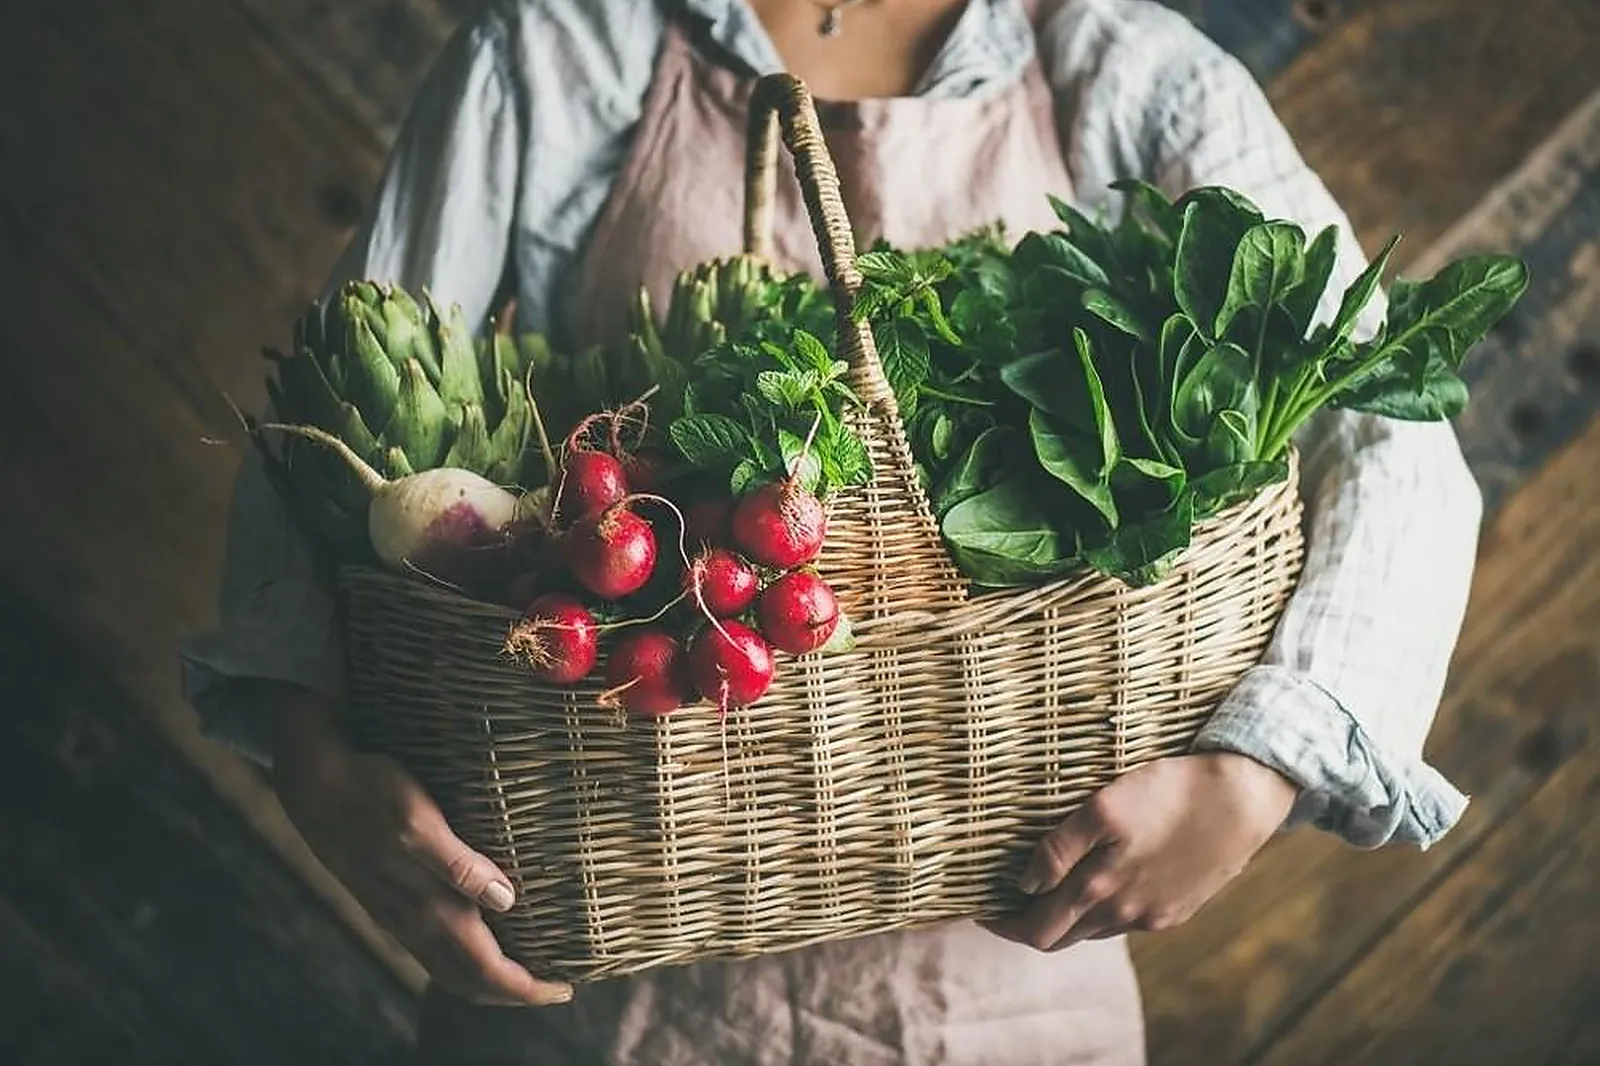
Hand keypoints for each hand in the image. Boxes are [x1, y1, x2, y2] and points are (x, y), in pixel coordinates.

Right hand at [257, 682, 571, 1006]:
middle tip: (555, 987)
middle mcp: (411, 921)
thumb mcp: (418, 821)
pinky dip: (464, 959)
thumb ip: (459, 865)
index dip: (525, 987)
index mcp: (425, 907)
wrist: (313, 784)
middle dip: (513, 993)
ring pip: (447, 969)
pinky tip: (479, 937)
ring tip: (526, 969)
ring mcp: (396, 914)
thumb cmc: (369, 792)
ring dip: (487, 979)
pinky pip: (432, 950)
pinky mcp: (387, 900)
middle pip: (468, 981)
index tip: (563, 988)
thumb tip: (505, 901)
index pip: (483, 969)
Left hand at [986, 752, 1296, 951]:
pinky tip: (1097, 883)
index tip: (981, 908)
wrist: (1243, 796)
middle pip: (1060, 939)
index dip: (1003, 924)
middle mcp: (1124, 912)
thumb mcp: (1103, 807)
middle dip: (1026, 926)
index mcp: (1099, 889)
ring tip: (1045, 890)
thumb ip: (1059, 849)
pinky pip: (1125, 921)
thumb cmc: (1168, 790)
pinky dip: (1099, 911)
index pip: (1036, 930)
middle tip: (1003, 903)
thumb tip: (1024, 884)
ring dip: (1064, 917)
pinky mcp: (1177, 909)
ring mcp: (1153, 915)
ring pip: (1092, 931)